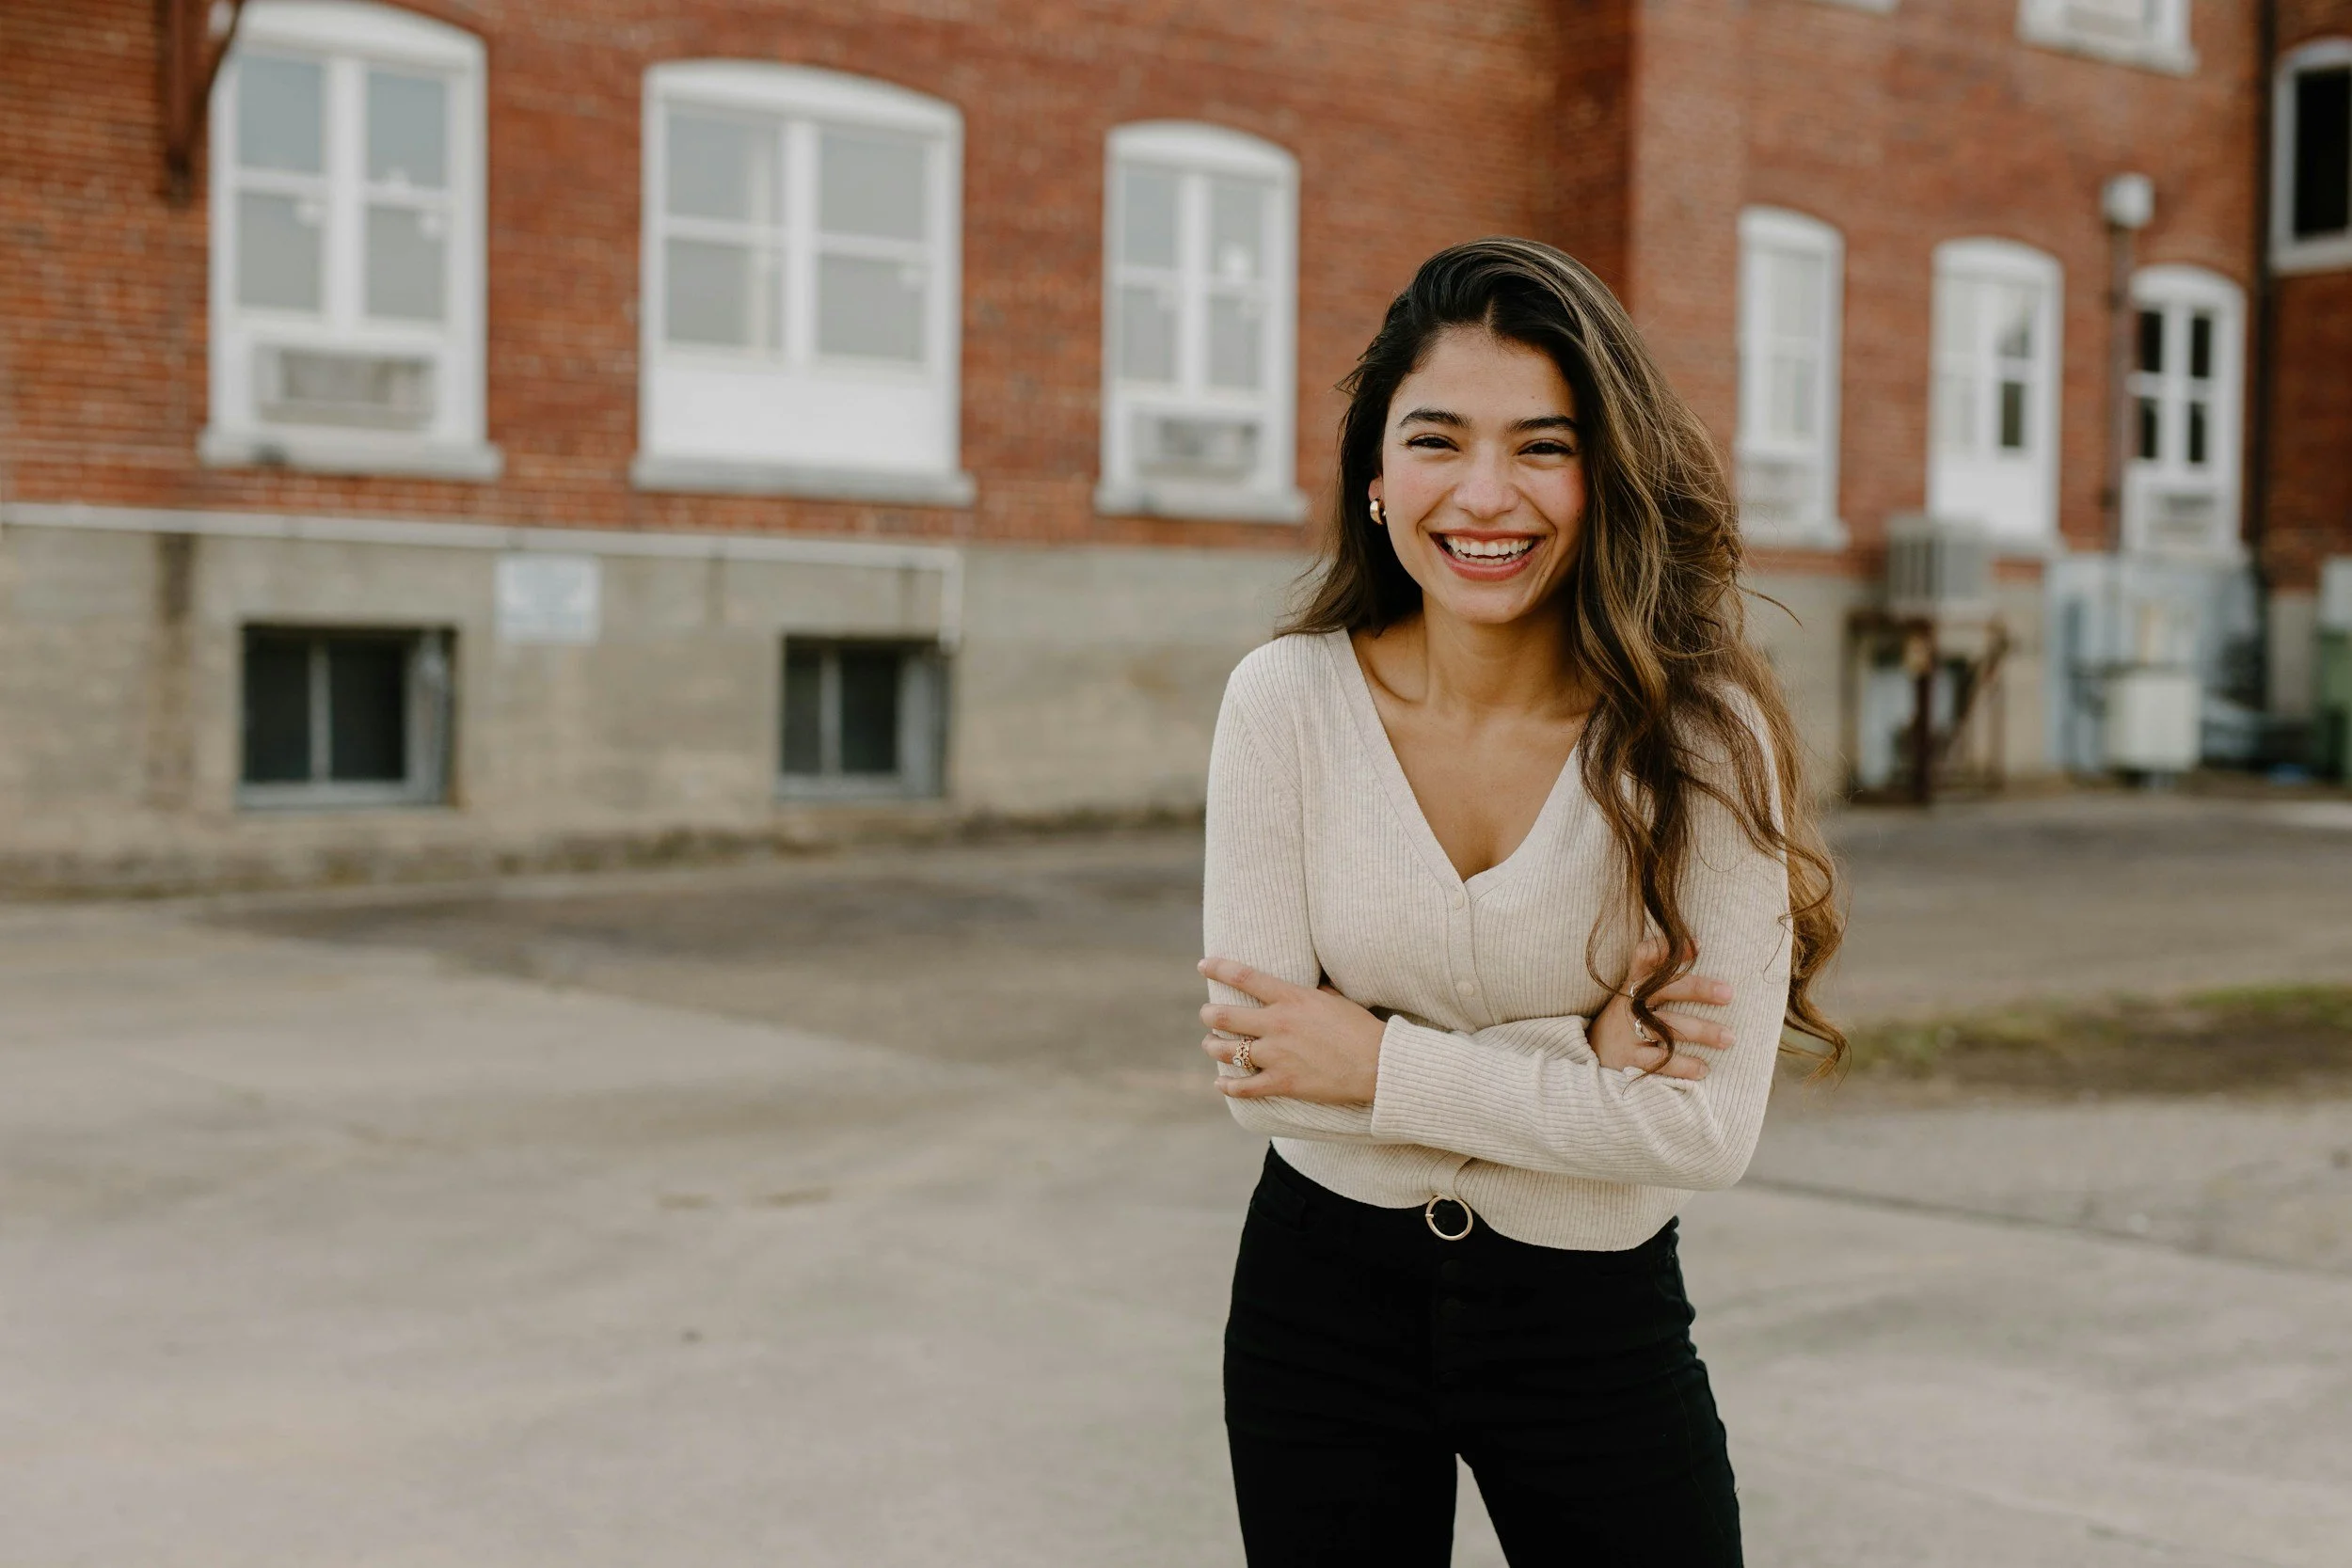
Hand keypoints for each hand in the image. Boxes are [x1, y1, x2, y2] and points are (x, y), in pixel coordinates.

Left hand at [1197, 957, 1386, 1104]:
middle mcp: (1277, 1024)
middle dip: (1208, 1014)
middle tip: (1207, 1014)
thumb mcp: (1335, 999)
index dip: (1218, 968)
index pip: (1244, 977)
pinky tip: (1221, 1083)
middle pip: (1224, 1016)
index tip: (1203, 965)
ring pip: (1226, 1051)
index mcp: (1291, 999)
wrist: (1379, 1065)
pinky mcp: (1282, 1083)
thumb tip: (1306, 983)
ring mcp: (1277, 1055)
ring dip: (1213, 1046)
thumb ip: (1312, 992)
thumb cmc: (1361, 1029)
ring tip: (1211, 1044)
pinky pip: (1244, 1087)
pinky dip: (1228, 1086)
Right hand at [1591, 939, 1734, 1081]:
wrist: (1593, 1051)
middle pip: (1665, 989)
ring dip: (1701, 1031)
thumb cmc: (1628, 1015)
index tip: (1698, 945)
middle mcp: (1630, 1003)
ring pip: (1668, 1028)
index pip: (1646, 957)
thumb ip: (1660, 971)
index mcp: (1634, 982)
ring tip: (1728, 1037)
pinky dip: (1683, 1065)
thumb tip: (1698, 945)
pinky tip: (1703, 1068)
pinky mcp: (1630, 1057)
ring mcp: (1628, 1030)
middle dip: (1698, 989)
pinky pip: (1660, 1061)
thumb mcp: (1636, 990)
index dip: (1667, 949)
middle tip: (1729, 993)